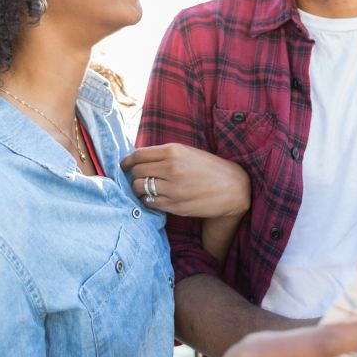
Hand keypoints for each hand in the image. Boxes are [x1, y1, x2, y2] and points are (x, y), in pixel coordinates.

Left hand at [120, 144, 250, 217]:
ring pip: (140, 188)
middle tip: (137, 178)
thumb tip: (138, 159)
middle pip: (136, 173)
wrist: (232, 187)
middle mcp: (171, 168)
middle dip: (133, 176)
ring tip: (145, 189)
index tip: (124, 165)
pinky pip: (150, 203)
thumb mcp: (187, 152)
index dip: (127, 161)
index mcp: (173, 151)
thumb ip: (164, 154)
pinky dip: (148, 200)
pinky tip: (155, 198)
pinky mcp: (175, 205)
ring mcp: (173, 188)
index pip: (138, 155)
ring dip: (139, 189)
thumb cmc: (208, 167)